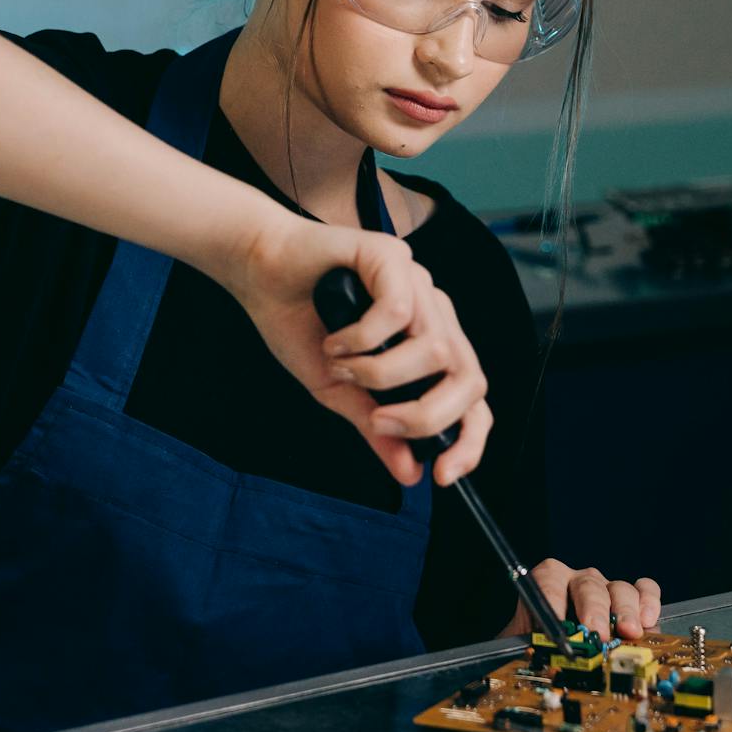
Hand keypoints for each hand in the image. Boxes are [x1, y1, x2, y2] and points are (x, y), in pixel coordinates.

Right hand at [216, 209, 492, 486]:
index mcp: (428, 343)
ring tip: (341, 368)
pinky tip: (334, 339)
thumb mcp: (339, 391)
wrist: (259, 272)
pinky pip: (398, 310)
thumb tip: (410, 473)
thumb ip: (377, 428)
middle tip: (379, 421)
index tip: (441, 475)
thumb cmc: (300, 324)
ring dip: (381, 373)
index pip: (472, 395)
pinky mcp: (392, 256)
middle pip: (469, 377)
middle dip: (427, 414)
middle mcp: (432, 313)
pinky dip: (362, 337)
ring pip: (435, 348)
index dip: (469, 438)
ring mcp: (416, 283)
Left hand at [499, 560, 662, 640]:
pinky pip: (645, 590)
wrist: (554, 651)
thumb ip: (530, 645)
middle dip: (593, 609)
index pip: (548, 579)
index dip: (553, 598)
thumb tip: (535, 655)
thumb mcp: (527, 645)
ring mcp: (607, 589)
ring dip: (625, 610)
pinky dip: (649, 602)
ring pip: (619, 588)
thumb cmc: (540, 645)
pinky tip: (648, 621)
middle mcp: (578, 581)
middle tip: (597, 634)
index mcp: (547, 583)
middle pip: (588, 584)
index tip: (557, 625)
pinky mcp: (632, 602)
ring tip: (629, 633)